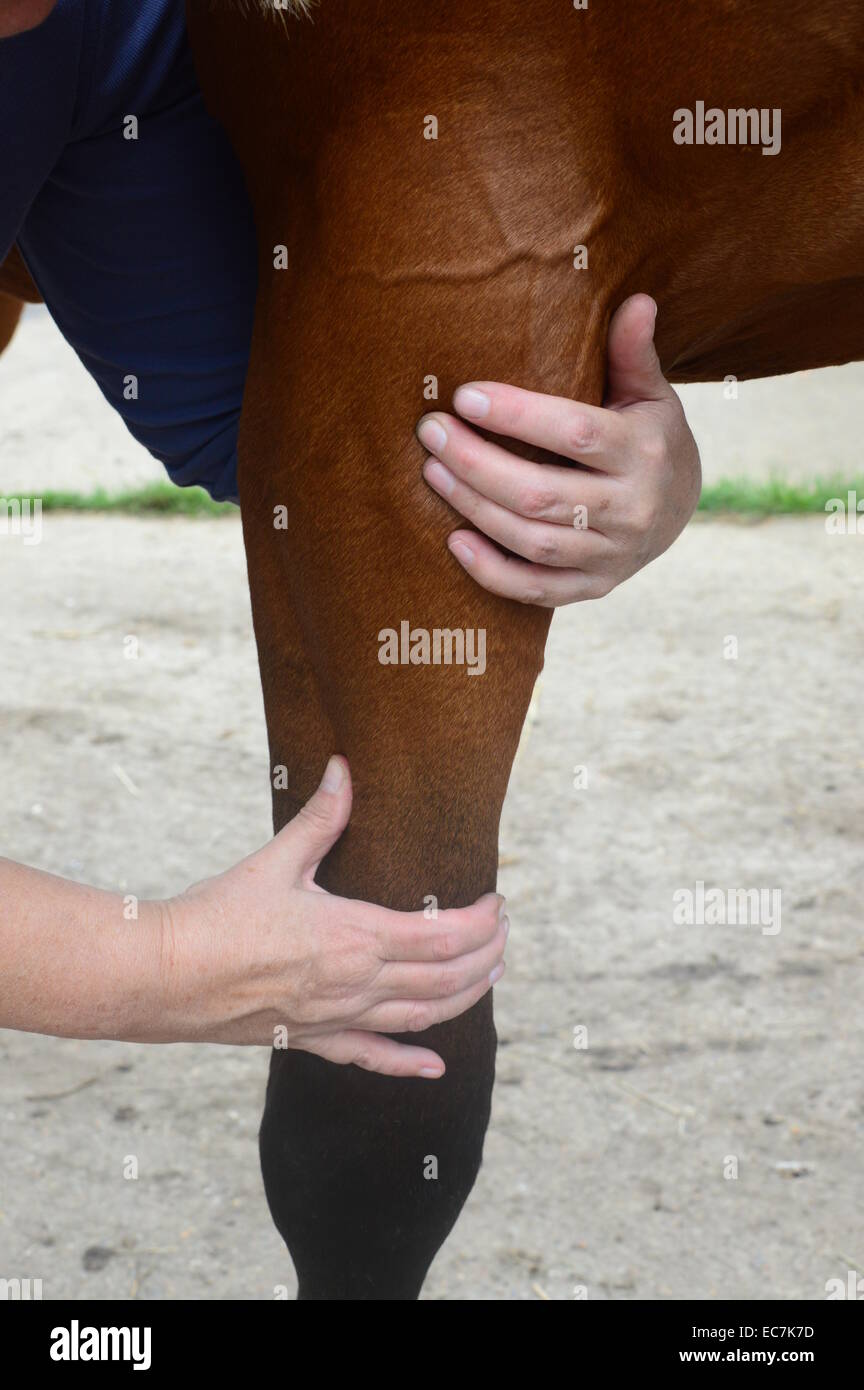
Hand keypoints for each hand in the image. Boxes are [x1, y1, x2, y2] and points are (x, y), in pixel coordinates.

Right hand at [155, 757, 507, 1076]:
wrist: (164, 976)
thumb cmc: (217, 915)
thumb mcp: (277, 859)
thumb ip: (322, 817)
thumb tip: (343, 766)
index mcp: (356, 936)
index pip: (444, 935)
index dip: (482, 922)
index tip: (497, 902)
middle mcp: (357, 983)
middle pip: (447, 978)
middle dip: (486, 956)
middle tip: (503, 933)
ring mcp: (338, 1018)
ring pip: (422, 1015)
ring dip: (466, 997)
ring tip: (492, 976)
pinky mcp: (311, 1039)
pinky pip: (371, 1058)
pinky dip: (408, 1063)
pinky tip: (435, 1068)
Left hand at [418, 294, 700, 605]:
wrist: (682, 509)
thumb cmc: (650, 437)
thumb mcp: (651, 394)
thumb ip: (632, 353)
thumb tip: (636, 300)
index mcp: (643, 452)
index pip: (575, 433)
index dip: (517, 415)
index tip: (464, 396)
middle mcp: (631, 509)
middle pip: (541, 494)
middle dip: (477, 464)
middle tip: (430, 433)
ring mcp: (612, 556)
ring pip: (532, 540)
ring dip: (475, 508)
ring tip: (433, 473)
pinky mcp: (595, 587)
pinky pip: (537, 589)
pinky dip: (493, 572)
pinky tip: (455, 542)